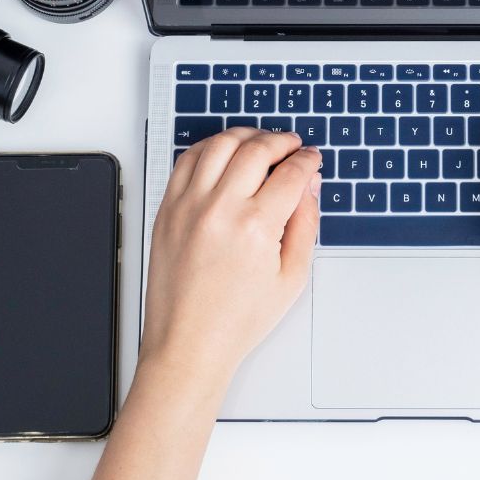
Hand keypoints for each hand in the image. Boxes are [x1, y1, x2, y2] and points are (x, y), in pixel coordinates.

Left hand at [140, 128, 322, 386]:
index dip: (308, 160)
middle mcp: (219, 209)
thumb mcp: (291, 278)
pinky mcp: (167, 210)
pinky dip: (209, 147)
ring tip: (259, 142)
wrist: (189, 344)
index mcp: (256, 227)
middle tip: (291, 146)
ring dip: (245, 136)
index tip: (312, 159)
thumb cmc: (236, 321)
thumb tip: (309, 187)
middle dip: (281, 141)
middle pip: (256, 149)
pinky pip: (187, 160)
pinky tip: (223, 152)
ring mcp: (188, 206)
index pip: (291, 173)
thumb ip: (305, 224)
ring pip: (219, 145)